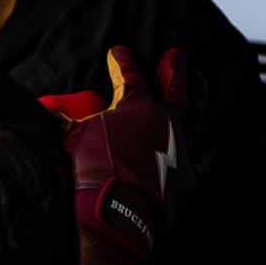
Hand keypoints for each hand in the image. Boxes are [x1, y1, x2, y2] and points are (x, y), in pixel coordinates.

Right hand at [39, 45, 191, 264]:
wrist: (115, 213)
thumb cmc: (90, 171)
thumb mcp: (72, 138)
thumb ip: (70, 120)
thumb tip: (55, 110)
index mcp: (138, 108)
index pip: (131, 77)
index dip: (123, 62)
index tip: (118, 51)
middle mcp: (166, 123)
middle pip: (176, 89)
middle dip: (175, 70)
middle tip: (177, 55)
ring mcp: (181, 148)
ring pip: (196, 116)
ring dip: (198, 95)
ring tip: (201, 80)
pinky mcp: (188, 175)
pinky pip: (203, 156)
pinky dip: (206, 147)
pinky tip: (210, 142)